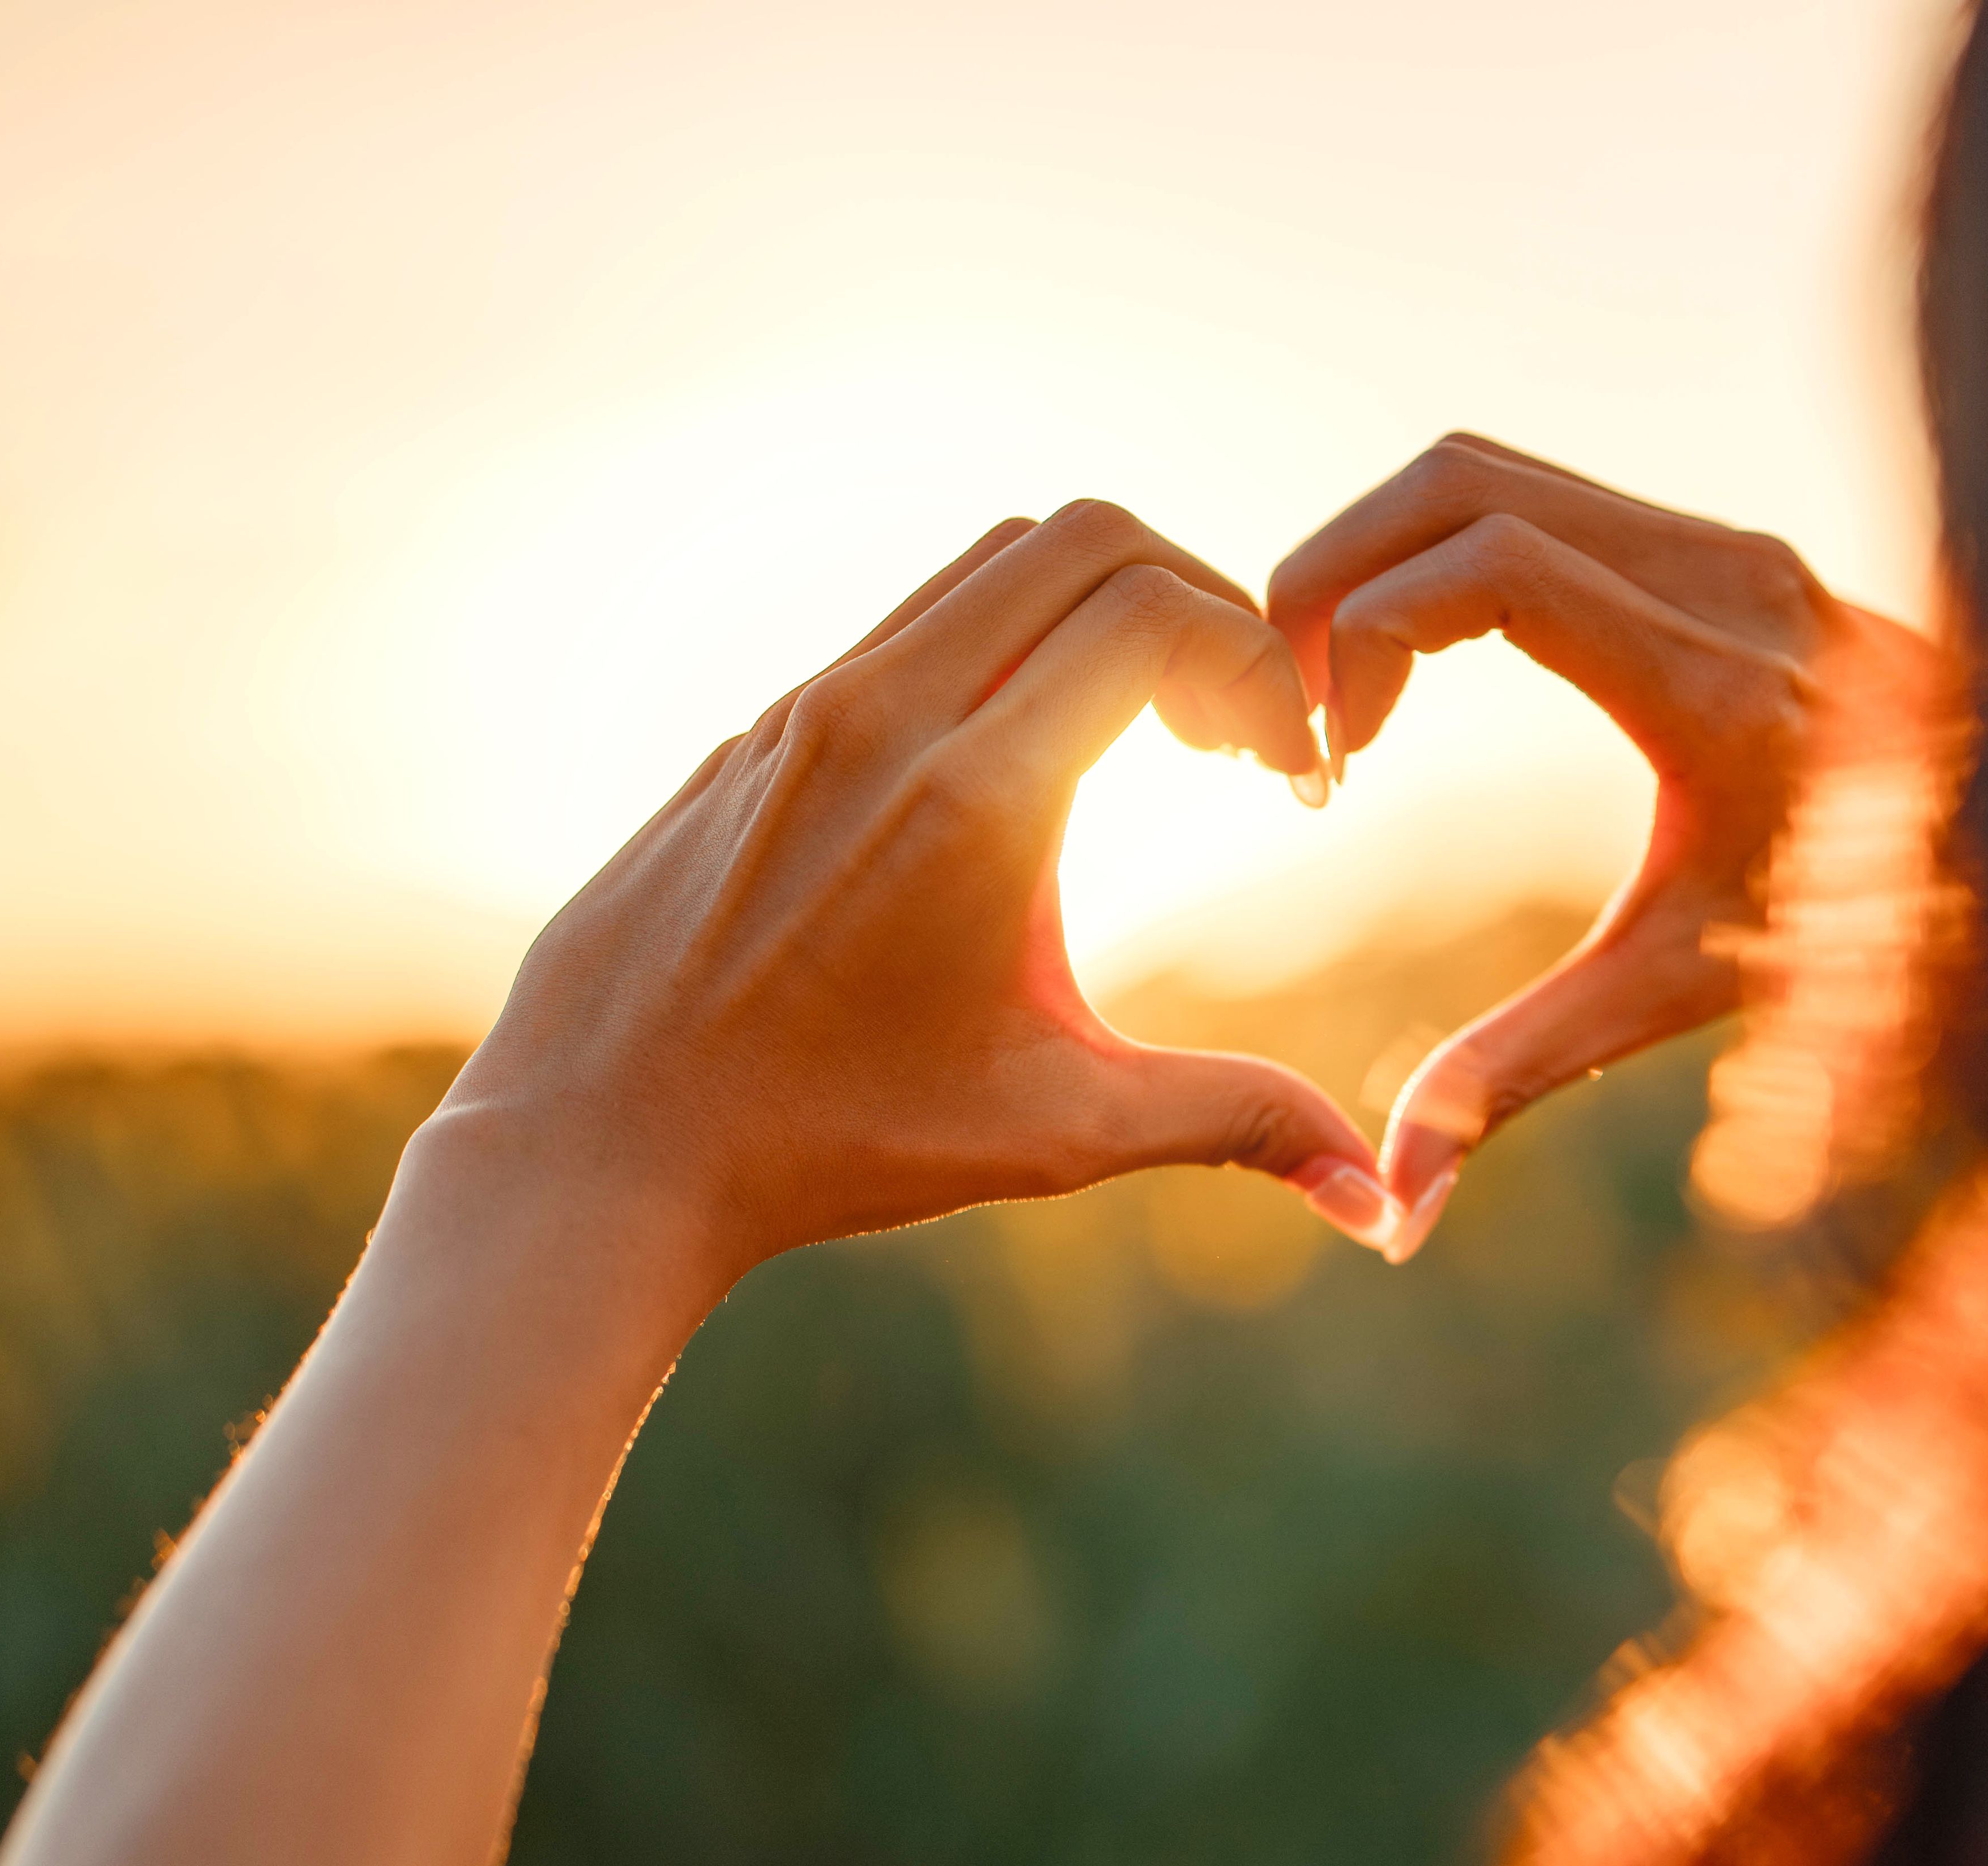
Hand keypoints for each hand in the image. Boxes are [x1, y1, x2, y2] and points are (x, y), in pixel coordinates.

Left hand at [439, 501, 1401, 1291]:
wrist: (608, 1137)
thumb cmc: (833, 1142)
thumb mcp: (1056, 1134)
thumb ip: (1231, 1127)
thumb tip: (1379, 1202)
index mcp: (976, 796)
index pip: (1159, 614)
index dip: (1260, 668)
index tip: (1288, 777)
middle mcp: (886, 715)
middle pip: (1089, 540)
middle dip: (1201, 605)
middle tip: (1233, 732)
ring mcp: (810, 707)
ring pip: (993, 562)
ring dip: (1098, 613)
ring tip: (1146, 734)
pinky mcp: (763, 727)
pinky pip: (913, 621)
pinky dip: (1006, 647)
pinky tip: (1029, 766)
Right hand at [1264, 435, 1941, 1257]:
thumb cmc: (1862, 939)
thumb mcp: (1679, 999)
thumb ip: (1521, 1077)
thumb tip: (1397, 1213)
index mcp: (1716, 684)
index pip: (1491, 569)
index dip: (1365, 634)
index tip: (1330, 756)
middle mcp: (1726, 580)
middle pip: (1460, 486)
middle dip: (1333, 575)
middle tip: (1287, 704)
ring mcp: (1728, 544)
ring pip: (1488, 472)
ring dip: (1379, 557)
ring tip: (1333, 687)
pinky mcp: (1719, 543)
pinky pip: (1536, 497)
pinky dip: (1440, 553)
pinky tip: (1414, 665)